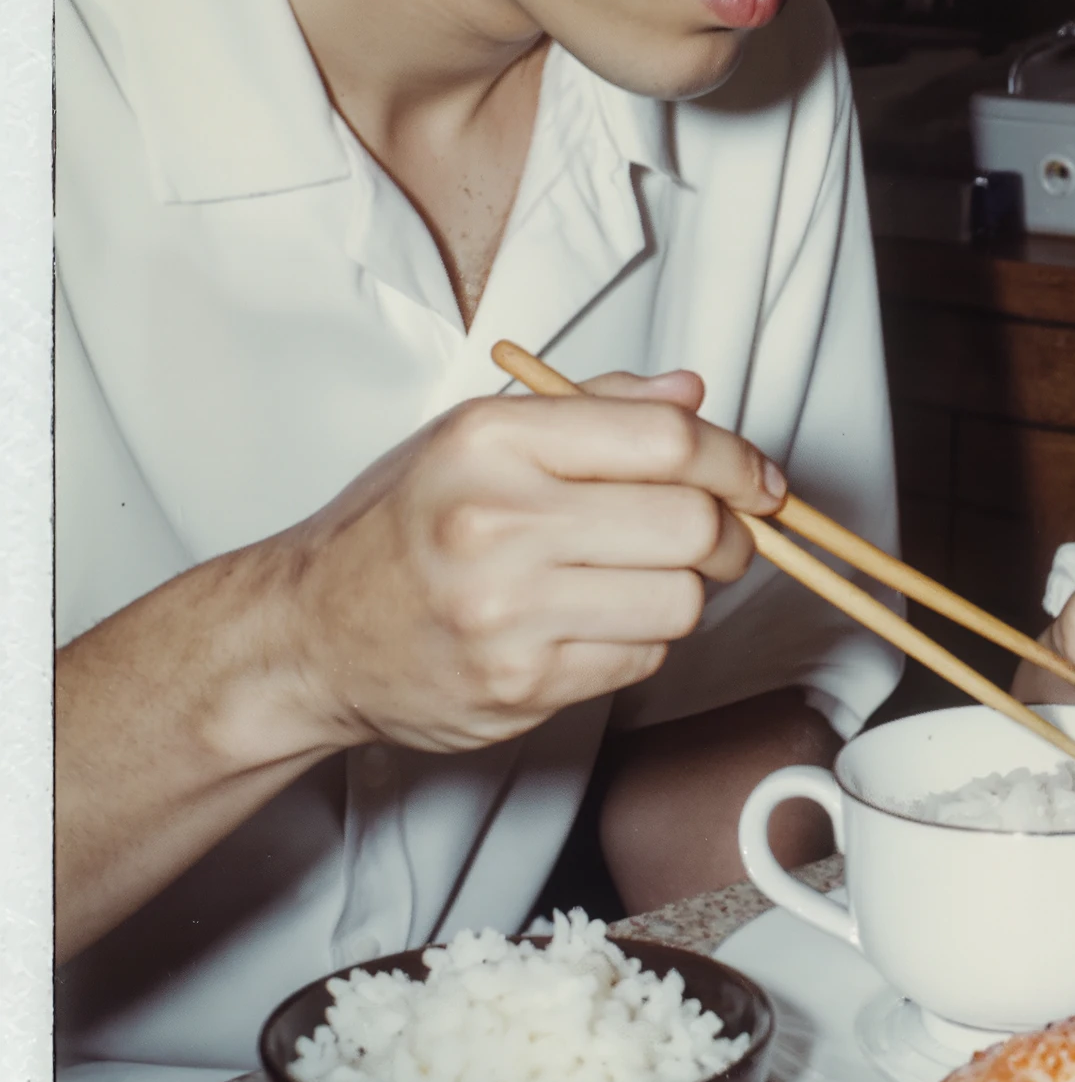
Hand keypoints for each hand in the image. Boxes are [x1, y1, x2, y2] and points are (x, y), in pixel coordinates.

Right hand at [278, 369, 785, 759]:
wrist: (308, 634)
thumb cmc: (400, 526)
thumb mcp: (476, 436)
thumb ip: (594, 408)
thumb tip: (696, 395)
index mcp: (492, 440)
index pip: (666, 441)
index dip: (736, 461)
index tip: (759, 481)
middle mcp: (496, 521)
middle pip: (691, 525)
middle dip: (730, 533)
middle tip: (720, 536)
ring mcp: (506, 612)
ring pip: (681, 601)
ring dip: (685, 593)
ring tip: (641, 578)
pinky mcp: (518, 686)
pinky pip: (641, 659)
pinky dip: (639, 640)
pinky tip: (593, 621)